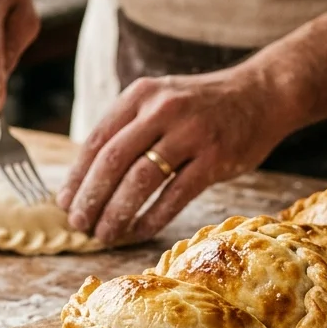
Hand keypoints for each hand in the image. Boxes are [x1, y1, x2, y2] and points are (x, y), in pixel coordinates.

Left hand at [57, 65, 290, 243]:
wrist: (262, 94)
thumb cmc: (203, 106)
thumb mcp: (161, 100)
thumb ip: (129, 130)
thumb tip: (88, 179)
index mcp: (140, 95)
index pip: (97, 139)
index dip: (77, 175)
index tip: (64, 202)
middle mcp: (162, 109)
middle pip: (113, 160)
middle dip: (91, 197)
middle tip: (78, 224)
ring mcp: (190, 133)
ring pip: (140, 180)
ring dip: (116, 212)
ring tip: (103, 233)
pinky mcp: (215, 158)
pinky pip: (175, 195)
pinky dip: (152, 217)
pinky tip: (138, 232)